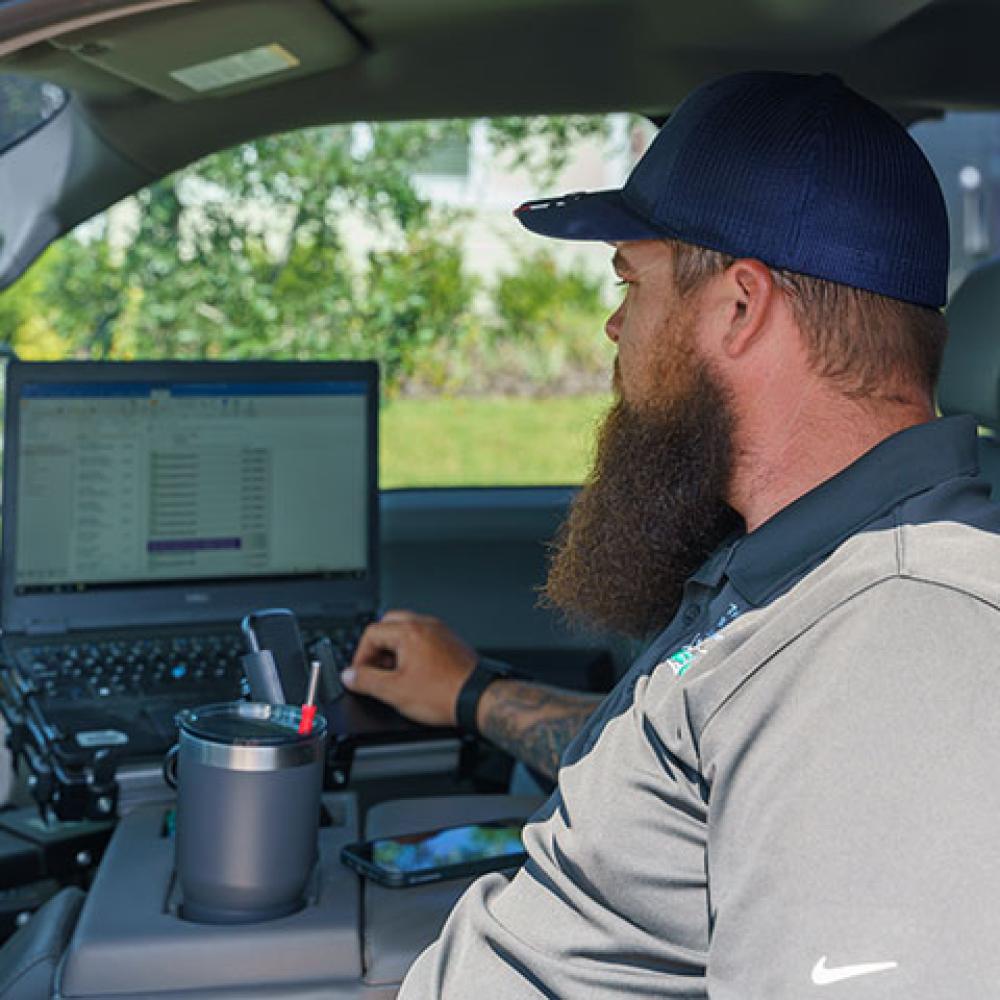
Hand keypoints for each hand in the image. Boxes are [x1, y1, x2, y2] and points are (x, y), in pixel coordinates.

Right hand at [342, 610, 476, 725]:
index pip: (372, 632)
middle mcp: (426, 625)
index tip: (359, 673)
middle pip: (389, 625)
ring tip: (392, 674)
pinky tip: (414, 673)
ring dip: (394, 648)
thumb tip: (351, 676)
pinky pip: (424, 638)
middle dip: (377, 647)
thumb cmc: (445, 693)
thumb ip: (367, 681)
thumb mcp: (395, 691)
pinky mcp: (451, 642)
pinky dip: (413, 651)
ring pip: (408, 630)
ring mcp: (441, 632)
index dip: (360, 655)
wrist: (478, 699)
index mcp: (410, 631)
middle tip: (373, 669)